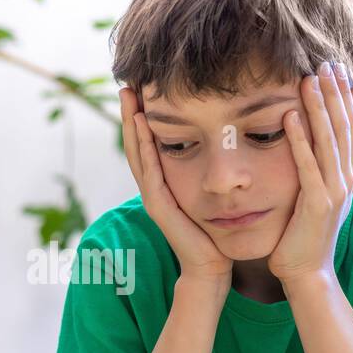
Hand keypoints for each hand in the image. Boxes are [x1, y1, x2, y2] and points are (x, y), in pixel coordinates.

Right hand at [119, 87, 231, 285]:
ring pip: (137, 153)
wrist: (210, 268)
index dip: (144, 117)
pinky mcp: (158, 205)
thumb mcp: (209, 197)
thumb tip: (224, 147)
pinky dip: (143, 147)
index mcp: (164, 182)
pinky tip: (141, 126)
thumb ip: (208, 175)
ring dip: (131, 124)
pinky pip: (148, 171)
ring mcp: (153, 196)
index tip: (144, 88)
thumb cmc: (215, 234)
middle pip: (136, 143)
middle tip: (128, 83)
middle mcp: (154, 186)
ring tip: (128, 96)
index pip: (150, 143)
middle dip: (131, 113)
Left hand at [268, 61, 352, 285]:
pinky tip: (290, 117)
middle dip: (337, 93)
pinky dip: (300, 140)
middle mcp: (348, 178)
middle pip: (346, 126)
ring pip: (330, 140)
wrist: (306, 271)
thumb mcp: (323, 191)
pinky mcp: (317, 204)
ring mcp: (335, 191)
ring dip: (320, 108)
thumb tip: (352, 137)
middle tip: (327, 62)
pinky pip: (308, 166)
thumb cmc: (307, 232)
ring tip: (309, 79)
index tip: (344, 69)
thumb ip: (334, 164)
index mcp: (350, 173)